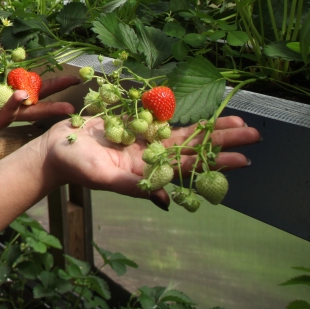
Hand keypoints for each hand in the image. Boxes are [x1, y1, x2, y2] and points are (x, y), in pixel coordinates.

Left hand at [0, 75, 79, 144]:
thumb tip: (15, 57)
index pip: (35, 94)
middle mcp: (4, 115)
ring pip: (7, 117)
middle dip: (49, 108)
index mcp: (8, 102)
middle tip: (68, 107)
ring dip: (14, 105)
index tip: (75, 80)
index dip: (54, 87)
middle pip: (30, 111)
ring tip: (21, 94)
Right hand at [37, 115, 260, 207]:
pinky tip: (200, 110)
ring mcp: (143, 140)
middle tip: (255, 133)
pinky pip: (161, 118)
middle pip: (194, 146)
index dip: (217, 161)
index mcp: (148, 170)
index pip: (190, 165)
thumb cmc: (75, 166)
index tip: (245, 158)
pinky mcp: (131, 125)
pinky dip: (181, 113)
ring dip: (209, 127)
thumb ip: (130, 186)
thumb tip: (162, 198)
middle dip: (223, 140)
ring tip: (236, 120)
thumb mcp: (102, 178)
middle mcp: (151, 155)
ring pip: (183, 132)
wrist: (54, 150)